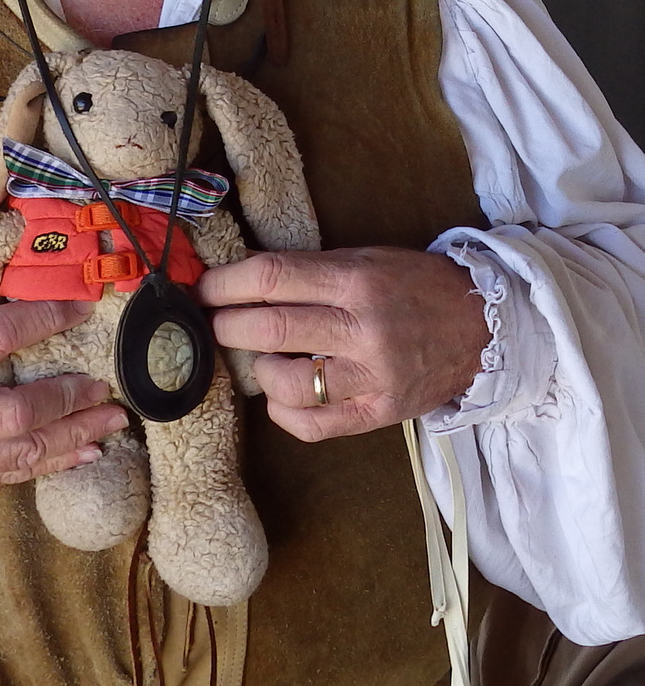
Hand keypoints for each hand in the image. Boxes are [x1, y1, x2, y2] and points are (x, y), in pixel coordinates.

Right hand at [0, 301, 127, 498]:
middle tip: (106, 383)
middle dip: (69, 398)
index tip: (80, 307)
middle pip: (19, 413)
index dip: (44, 320)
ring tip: (113, 421)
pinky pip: (6, 476)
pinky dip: (48, 464)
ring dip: (74, 437)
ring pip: (22, 455)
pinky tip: (83, 454)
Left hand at [197, 247, 488, 440]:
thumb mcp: (364, 260)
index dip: (225, 283)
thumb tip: (241, 272)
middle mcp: (363, 330)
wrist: (483, 327)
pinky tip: (281, 394)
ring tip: (258, 357)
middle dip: (227, 325)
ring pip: (288, 382)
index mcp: (357, 281)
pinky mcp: (379, 414)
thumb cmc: (414, 286)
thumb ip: (307, 270)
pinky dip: (283, 411)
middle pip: (271, 329)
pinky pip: (313, 425)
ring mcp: (372, 377)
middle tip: (213, 322)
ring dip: (258, 369)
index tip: (202, 288)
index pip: (272, 278)